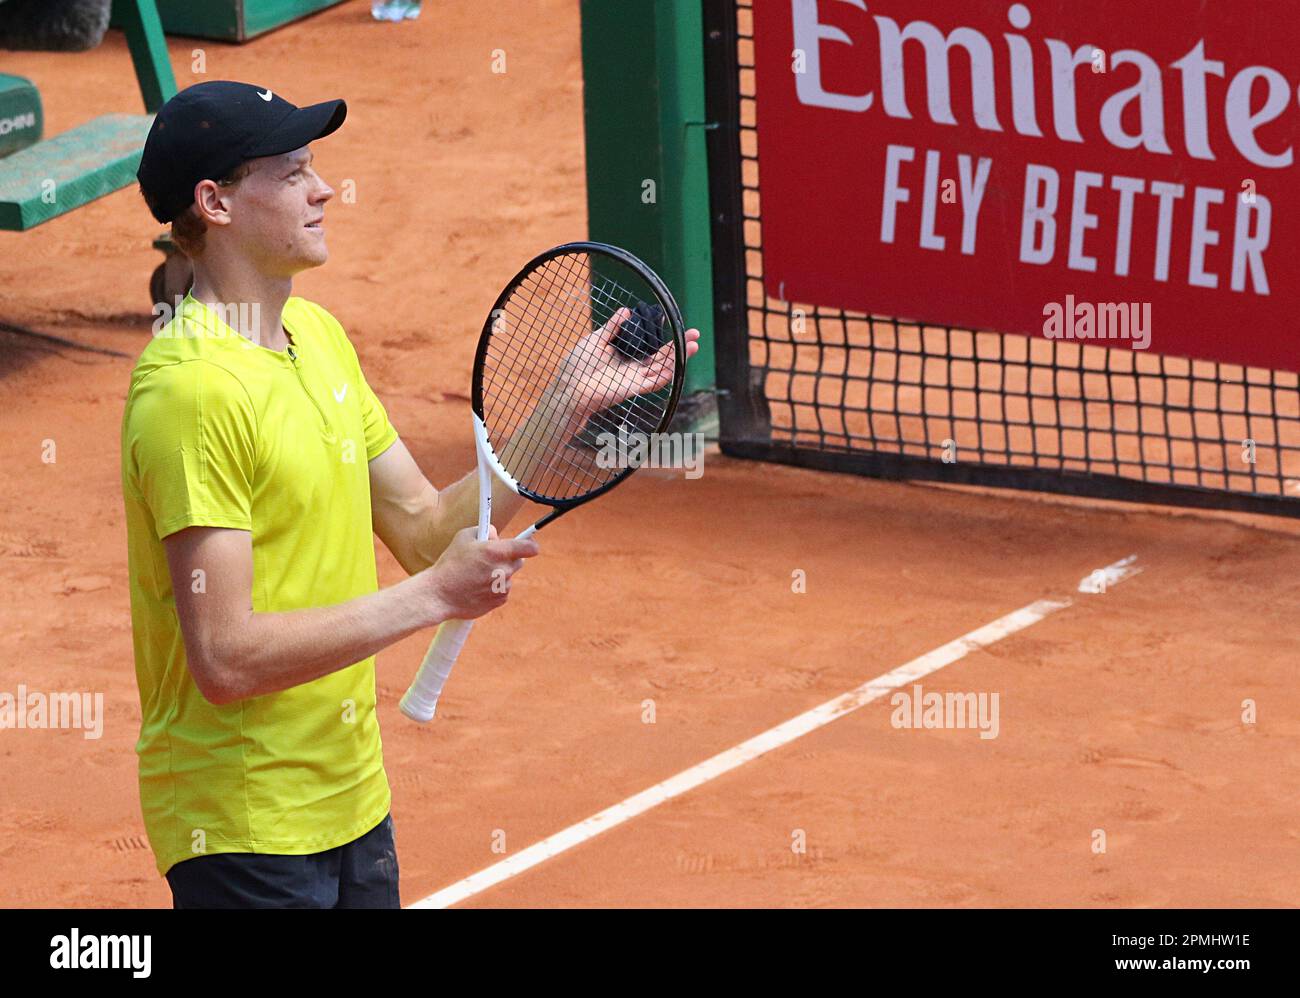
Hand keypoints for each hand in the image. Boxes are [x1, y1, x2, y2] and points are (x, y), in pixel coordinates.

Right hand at [419, 525, 538, 621]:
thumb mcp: (463, 537)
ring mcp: (503, 587)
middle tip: (491, 558)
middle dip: (508, 558)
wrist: (439, 594)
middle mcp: (504, 570)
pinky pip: (502, 590)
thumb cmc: (450, 564)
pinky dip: (493, 588)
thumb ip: (486, 531)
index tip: (528, 543)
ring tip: (476, 575)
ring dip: (499, 574)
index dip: (530, 544)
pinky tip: (476, 586)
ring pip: (508, 577)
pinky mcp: (499, 601)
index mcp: (497, 552)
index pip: (529, 547)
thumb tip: (497, 535)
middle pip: (519, 561)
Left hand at [552, 307, 700, 418]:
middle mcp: (633, 367)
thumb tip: (626, 310)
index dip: (664, 336)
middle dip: (680, 345)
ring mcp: (635, 378)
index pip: (650, 346)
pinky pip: (656, 381)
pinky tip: (679, 363)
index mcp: (625, 355)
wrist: (570, 388)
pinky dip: (669, 373)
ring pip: (664, 367)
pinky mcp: (634, 388)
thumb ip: (612, 327)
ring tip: (695, 344)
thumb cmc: (578, 366)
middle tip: (696, 333)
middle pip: (662, 356)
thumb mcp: (596, 340)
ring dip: (680, 357)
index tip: (676, 323)